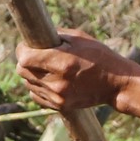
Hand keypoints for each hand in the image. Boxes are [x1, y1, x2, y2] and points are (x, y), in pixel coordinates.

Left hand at [15, 30, 139, 113]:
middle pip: (22, 71)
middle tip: (35, 55)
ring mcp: (58, 97)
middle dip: (25, 61)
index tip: (27, 45)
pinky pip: (36, 95)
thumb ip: (55, 36)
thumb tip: (35, 34)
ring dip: (32, 74)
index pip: (25, 57)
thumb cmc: (100, 56)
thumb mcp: (80, 39)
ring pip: (28, 83)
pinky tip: (49, 80)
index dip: (23, 49)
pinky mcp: (60, 106)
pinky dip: (38, 87)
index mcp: (62, 63)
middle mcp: (58, 82)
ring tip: (47, 68)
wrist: (116, 84)